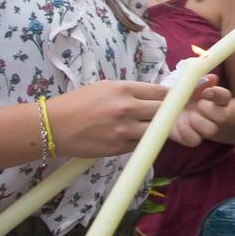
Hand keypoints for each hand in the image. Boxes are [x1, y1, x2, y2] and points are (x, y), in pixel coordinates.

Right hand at [46, 79, 195, 157]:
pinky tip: (137, 138)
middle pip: (165, 112)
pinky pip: (141, 144)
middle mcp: (127, 108)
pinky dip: (143, 142)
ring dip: (161, 131)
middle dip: (172, 114)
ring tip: (159, 129)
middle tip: (176, 116)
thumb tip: (154, 95)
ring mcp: (124, 130)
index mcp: (124, 89)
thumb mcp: (105, 88)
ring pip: (157, 131)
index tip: (182, 100)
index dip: (175, 97)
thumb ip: (131, 91)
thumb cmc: (77, 103)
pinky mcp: (119, 148)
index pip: (162, 92)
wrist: (52, 126)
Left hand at [170, 76, 230, 145]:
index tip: (207, 92)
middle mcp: (211, 115)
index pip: (224, 97)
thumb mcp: (183, 86)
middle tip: (197, 105)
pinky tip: (178, 125)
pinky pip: (194, 140)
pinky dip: (185, 132)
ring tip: (187, 116)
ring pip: (210, 130)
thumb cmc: (175, 95)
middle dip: (209, 110)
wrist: (161, 109)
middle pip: (222, 117)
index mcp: (212, 100)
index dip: (218, 94)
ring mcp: (201, 129)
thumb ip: (196, 81)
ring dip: (198, 122)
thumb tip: (212, 78)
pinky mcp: (190, 139)